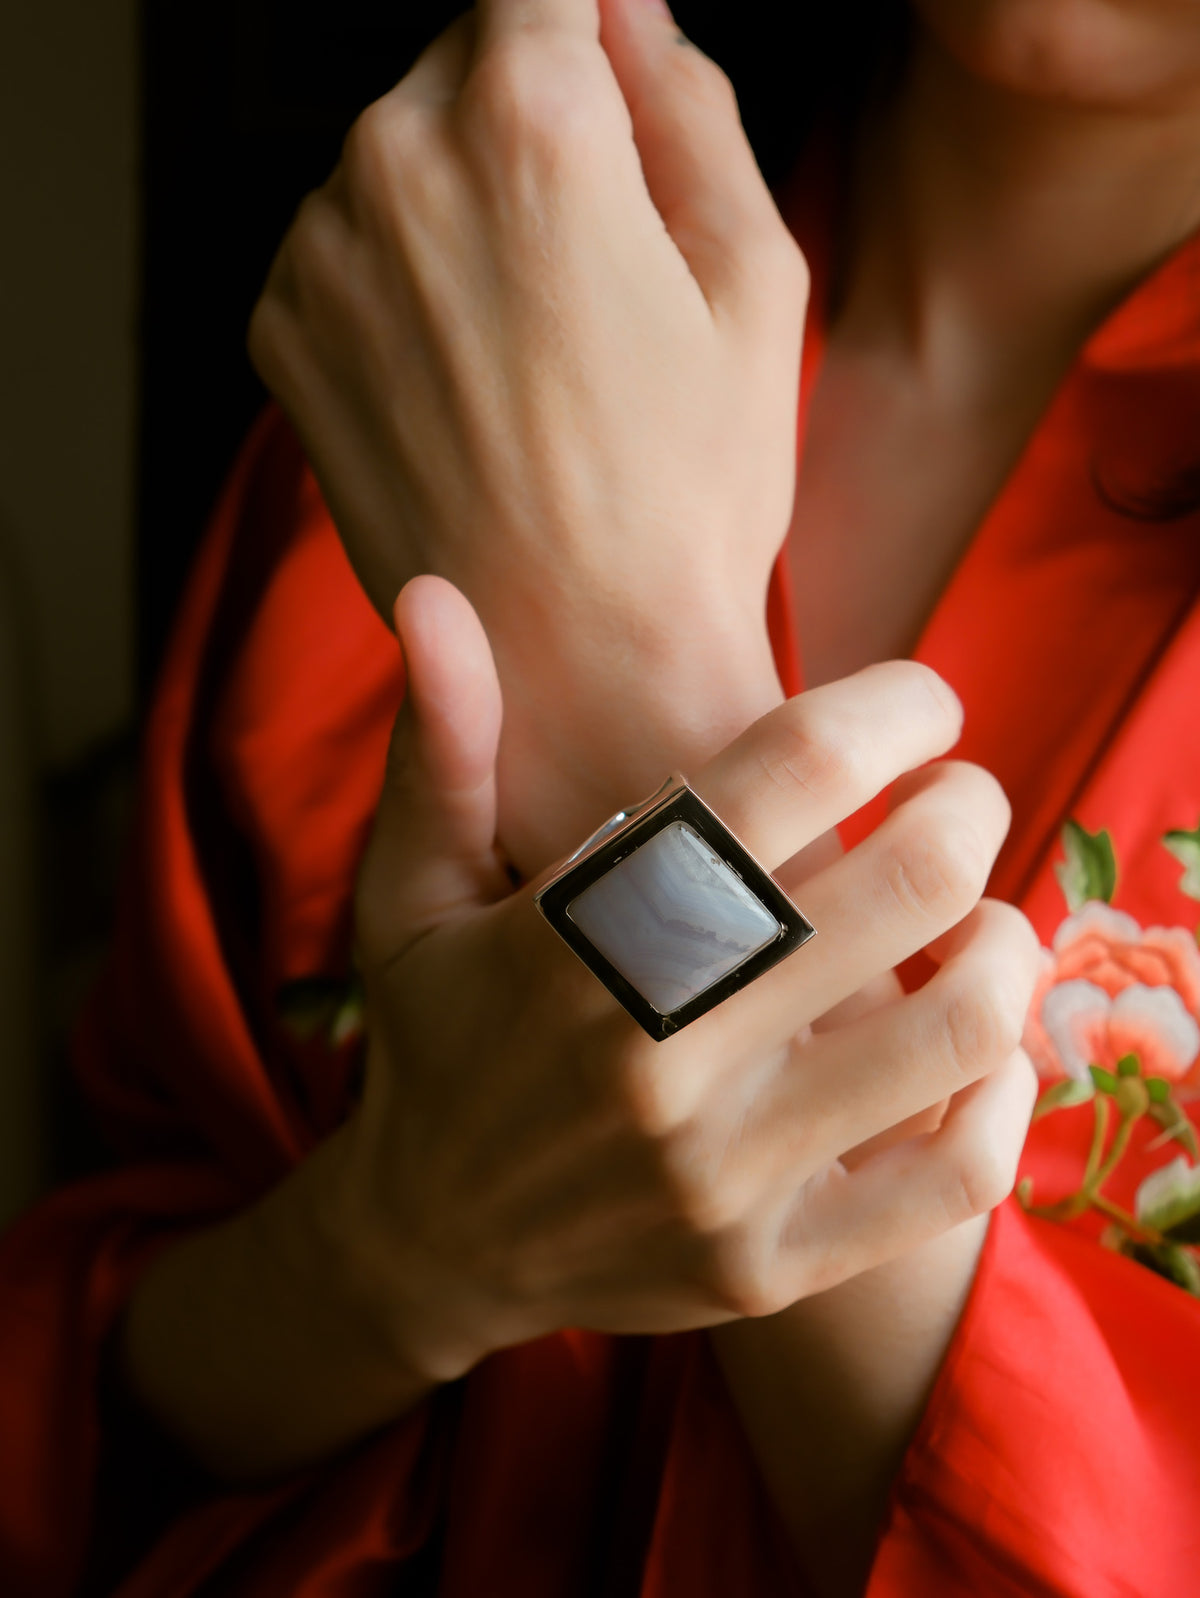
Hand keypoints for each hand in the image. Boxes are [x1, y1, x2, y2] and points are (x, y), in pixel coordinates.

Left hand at [248, 0, 804, 868]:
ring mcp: (322, 249)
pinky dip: (400, 278)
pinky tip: (469, 377)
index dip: (591, 23)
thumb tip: (632, 19)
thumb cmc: (688, 495)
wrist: (576, 664)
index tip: (613, 87)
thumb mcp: (756, 283)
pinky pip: (346, 246)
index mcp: (534, 122)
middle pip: (463, 62)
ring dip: (460, 203)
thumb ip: (693, 106)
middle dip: (532, 123)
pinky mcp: (283, 330)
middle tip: (599, 260)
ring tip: (538, 343)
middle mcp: (396, 158)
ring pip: (396, 154)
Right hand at [328, 577, 1038, 1385]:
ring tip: (979, 916)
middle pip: (912, 880)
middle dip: (968, 806)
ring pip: (961, 1027)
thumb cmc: (433, 1038)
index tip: (924, 700)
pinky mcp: (767, 1268)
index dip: (897, 705)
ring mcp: (721, 1177)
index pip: (793, 769)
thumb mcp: (408, 890)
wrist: (425, 1245)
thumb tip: (435, 588)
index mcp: (579, 939)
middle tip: (958, 798)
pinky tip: (971, 1053)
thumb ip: (442, 745)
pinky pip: (952, 1177)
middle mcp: (659, 1057)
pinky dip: (999, 1100)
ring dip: (1006, 942)